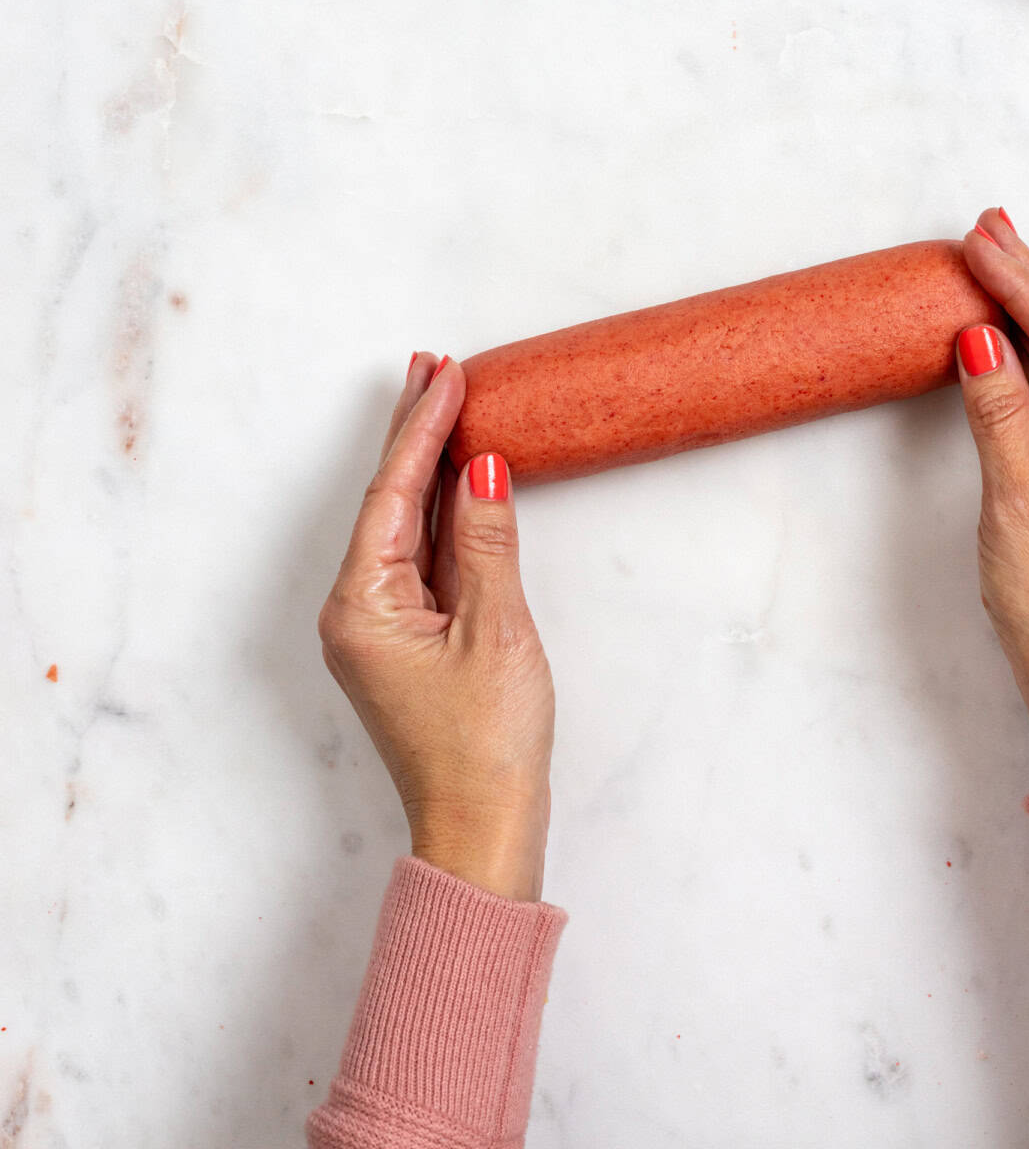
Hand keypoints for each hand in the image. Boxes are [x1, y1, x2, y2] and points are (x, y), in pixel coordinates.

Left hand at [319, 355, 554, 900]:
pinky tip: (455, 479)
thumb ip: (487, 541)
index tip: (447, 374)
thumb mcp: (497, 631)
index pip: (393, 493)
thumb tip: (482, 466)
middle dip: (412, 432)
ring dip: (426, 466)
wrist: (481, 836)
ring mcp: (378, 628)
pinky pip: (418, 557)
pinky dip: (439, 512)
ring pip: (403, 525)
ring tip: (442, 400)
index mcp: (363, 605)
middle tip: (433, 366)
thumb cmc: (487, 748)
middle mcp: (356, 611)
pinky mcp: (404, 643)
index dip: (423, 428)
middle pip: (387, 500)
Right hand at [957, 209, 1028, 776]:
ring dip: (1023, 318)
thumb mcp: (1017, 500)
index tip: (983, 239)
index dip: (1020, 285)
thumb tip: (980, 337)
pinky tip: (1001, 334)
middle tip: (988, 225)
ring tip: (989, 261)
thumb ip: (998, 409)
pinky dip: (1026, 365)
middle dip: (1027, 283)